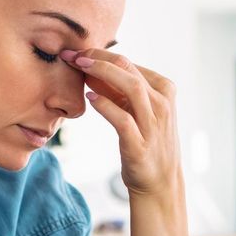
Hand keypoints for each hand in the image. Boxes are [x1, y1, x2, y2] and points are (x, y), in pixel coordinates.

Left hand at [59, 48, 181, 196]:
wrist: (160, 182)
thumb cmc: (146, 141)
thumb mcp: (137, 111)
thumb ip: (118, 91)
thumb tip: (90, 68)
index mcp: (163, 89)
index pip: (129, 62)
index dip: (100, 54)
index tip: (76, 52)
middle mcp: (161, 103)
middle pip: (128, 68)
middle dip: (97, 57)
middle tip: (72, 54)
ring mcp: (153, 124)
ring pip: (131, 87)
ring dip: (102, 72)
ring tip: (79, 67)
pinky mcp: (140, 145)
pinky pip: (123, 119)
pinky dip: (106, 106)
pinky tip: (90, 98)